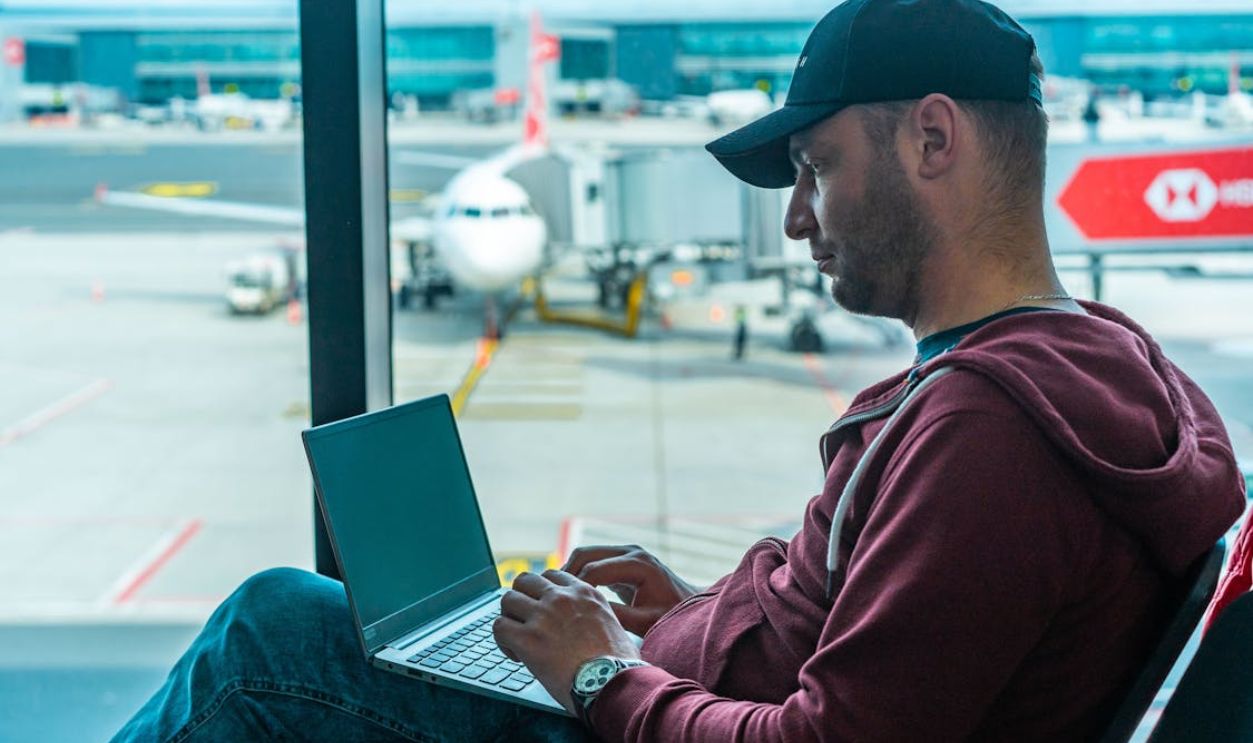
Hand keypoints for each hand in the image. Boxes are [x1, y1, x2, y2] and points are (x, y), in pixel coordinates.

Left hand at [493, 570, 640, 715]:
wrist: (613, 683)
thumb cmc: (619, 664)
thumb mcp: (613, 624)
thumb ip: (594, 615)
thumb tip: (586, 626)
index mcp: (584, 593)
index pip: (551, 576)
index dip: (542, 592)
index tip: (543, 609)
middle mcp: (562, 598)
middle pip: (524, 580)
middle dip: (521, 598)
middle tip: (523, 619)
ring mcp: (543, 616)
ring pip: (508, 599)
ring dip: (509, 617)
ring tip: (517, 638)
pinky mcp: (527, 639)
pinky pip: (499, 627)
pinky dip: (502, 641)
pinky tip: (516, 655)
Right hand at [563, 545, 700, 635]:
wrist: (690, 607)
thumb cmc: (671, 617)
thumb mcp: (645, 621)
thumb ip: (617, 616)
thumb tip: (585, 614)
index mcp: (638, 564)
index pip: (594, 570)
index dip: (574, 588)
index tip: (560, 609)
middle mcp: (631, 551)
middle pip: (585, 554)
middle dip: (565, 575)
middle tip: (549, 598)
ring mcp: (626, 552)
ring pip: (585, 554)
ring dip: (569, 572)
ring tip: (556, 596)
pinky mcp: (621, 559)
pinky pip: (593, 560)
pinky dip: (579, 573)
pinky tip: (569, 594)